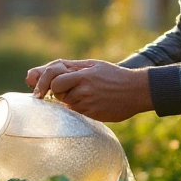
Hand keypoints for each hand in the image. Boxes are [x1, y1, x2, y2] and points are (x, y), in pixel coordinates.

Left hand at [25, 59, 152, 121]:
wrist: (137, 90)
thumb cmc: (113, 75)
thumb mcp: (93, 65)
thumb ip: (71, 67)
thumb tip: (47, 69)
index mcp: (84, 75)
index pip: (55, 83)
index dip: (48, 85)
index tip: (44, 90)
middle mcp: (85, 90)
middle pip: (59, 95)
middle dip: (61, 92)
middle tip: (72, 89)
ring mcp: (90, 104)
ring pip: (68, 104)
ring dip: (72, 100)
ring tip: (88, 94)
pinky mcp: (94, 115)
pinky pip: (78, 113)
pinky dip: (81, 108)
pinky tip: (93, 102)